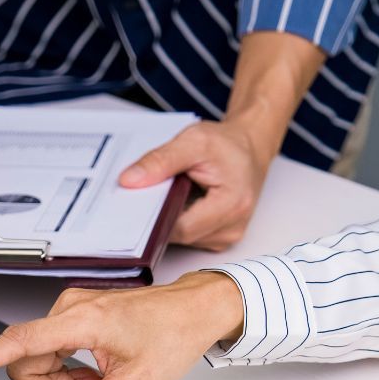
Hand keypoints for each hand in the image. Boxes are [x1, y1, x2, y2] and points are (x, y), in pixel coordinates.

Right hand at [0, 272, 244, 379]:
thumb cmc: (172, 338)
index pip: (20, 342)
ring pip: (40, 359)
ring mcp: (71, 309)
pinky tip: (98, 374)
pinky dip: (71, 371)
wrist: (196, 310)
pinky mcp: (75, 314)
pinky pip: (53, 351)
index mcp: (81, 321)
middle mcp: (69, 308)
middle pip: (27, 362)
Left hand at [119, 120, 271, 250]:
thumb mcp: (193, 141)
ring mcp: (226, 237)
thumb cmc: (227, 144)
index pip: (181, 228)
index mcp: (232, 205)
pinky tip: (179, 201)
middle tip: (151, 192)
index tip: (136, 201)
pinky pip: (189, 236)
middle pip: (179, 235)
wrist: (249, 148)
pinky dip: (178, 220)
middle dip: (160, 216)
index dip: (155, 216)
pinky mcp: (219, 238)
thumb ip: (160, 161)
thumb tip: (129, 181)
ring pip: (182, 238)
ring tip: (172, 192)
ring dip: (170, 218)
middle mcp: (232, 228)